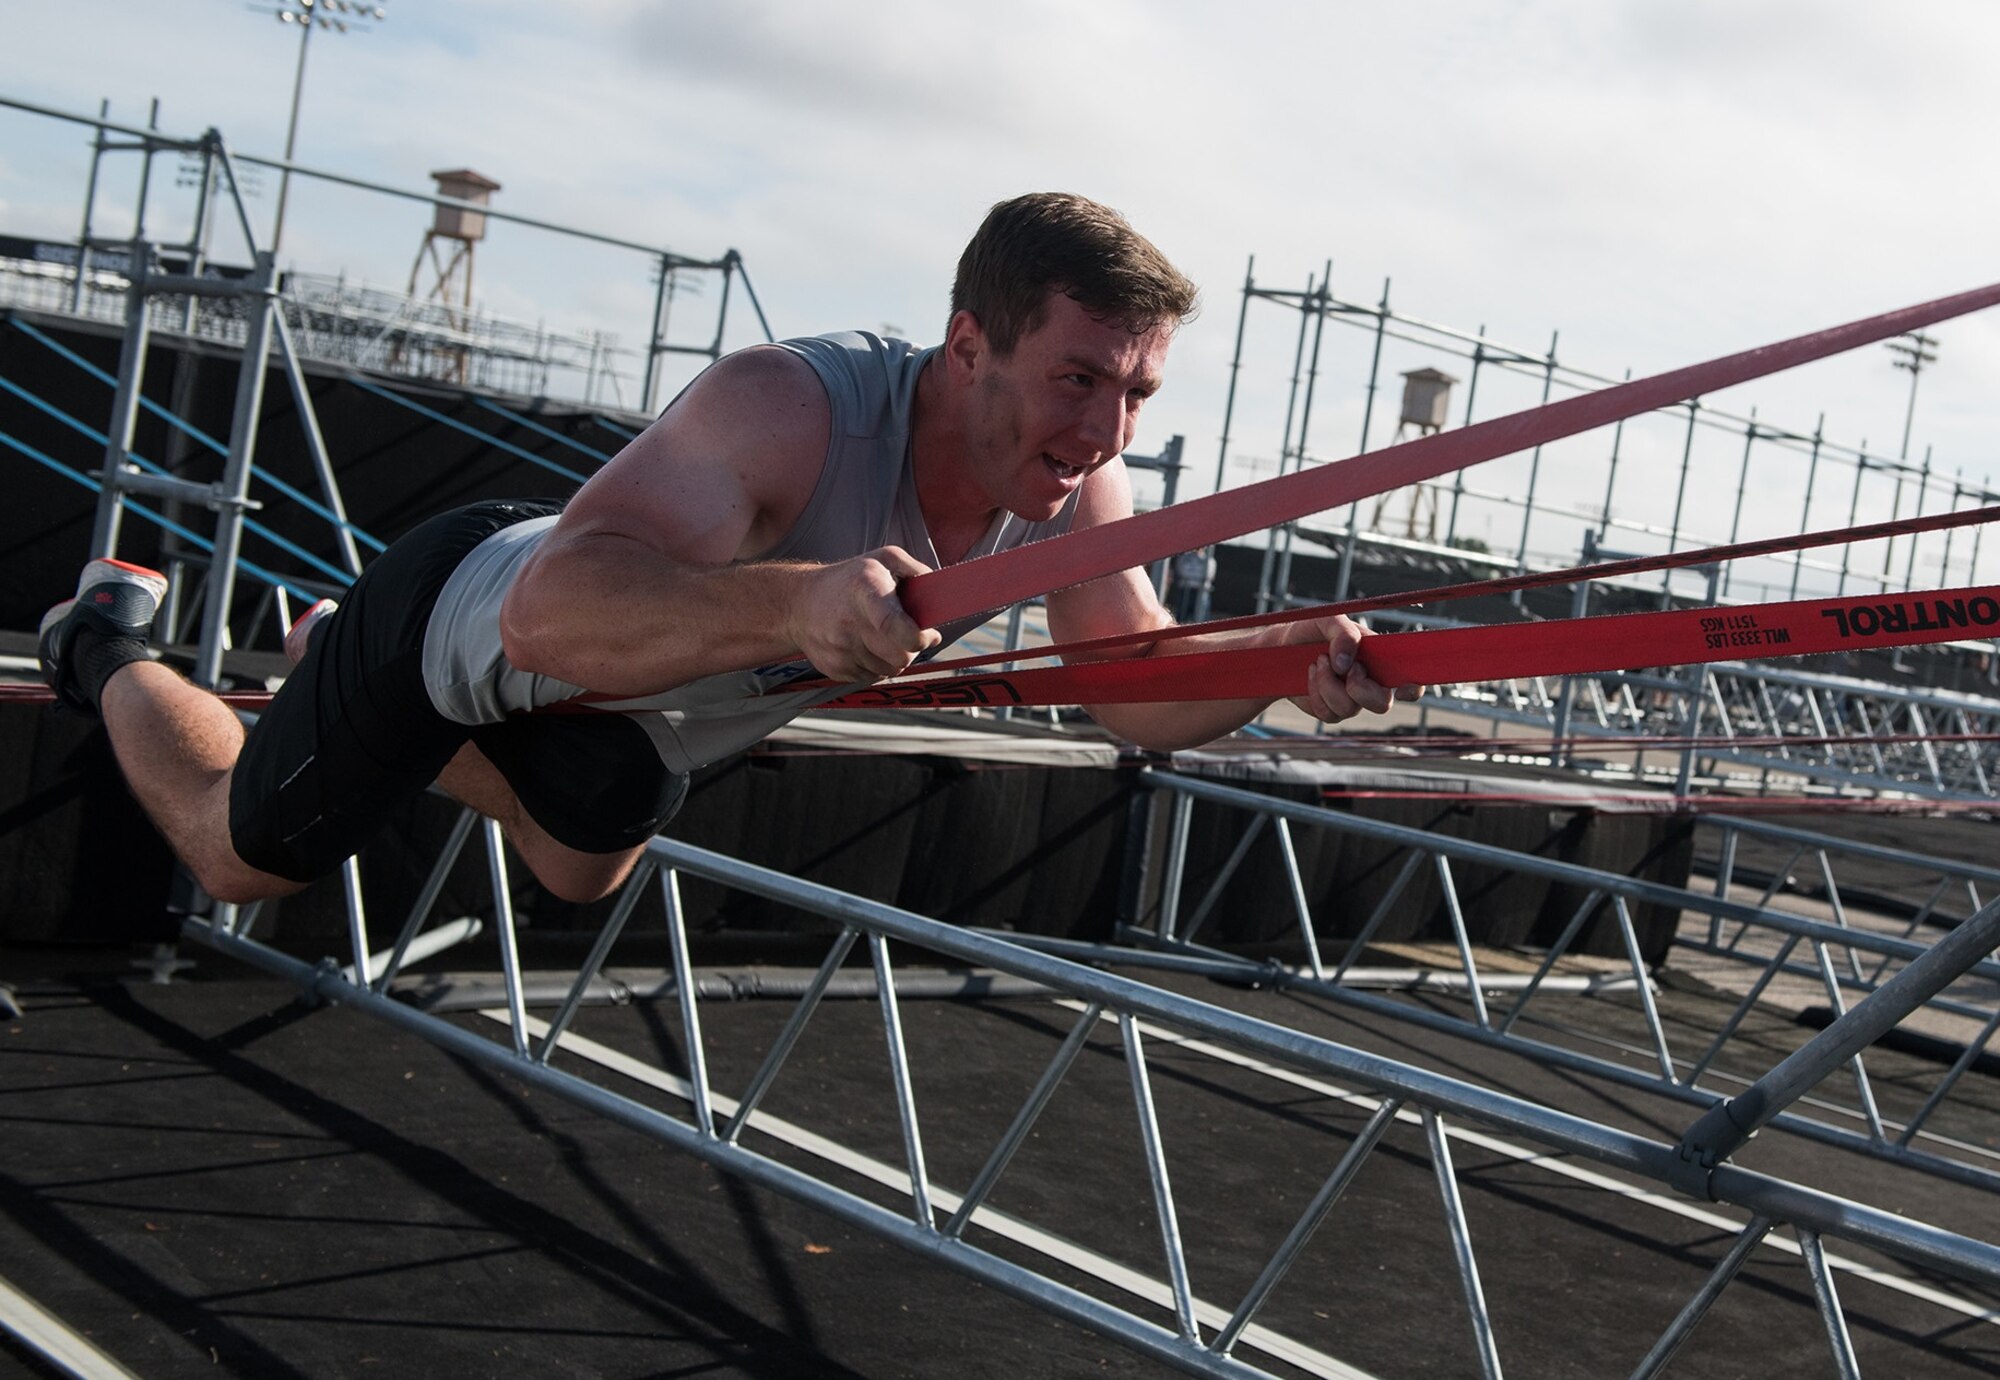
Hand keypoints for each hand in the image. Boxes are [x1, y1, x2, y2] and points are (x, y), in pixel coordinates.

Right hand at [789, 546, 940, 681]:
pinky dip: (878, 665)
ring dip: (896, 658)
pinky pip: (872, 677)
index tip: (928, 633)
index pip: (894, 626)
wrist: (798, 604)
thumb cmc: (849, 580)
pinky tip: (868, 646)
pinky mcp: (834, 668)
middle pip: (899, 657)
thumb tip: (939, 594)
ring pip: (889, 670)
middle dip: (913, 649)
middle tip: (912, 636)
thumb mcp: (881, 559)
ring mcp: (840, 649)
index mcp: (864, 591)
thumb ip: (915, 570)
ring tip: (886, 637)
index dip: (918, 637)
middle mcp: (849, 623)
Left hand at [1288, 614, 1422, 722]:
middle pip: (1382, 704)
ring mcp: (1349, 699)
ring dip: (1329, 683)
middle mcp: (1369, 683)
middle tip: (1344, 667)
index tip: (1402, 687)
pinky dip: (1316, 690)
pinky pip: (1327, 713)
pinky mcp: (1328, 710)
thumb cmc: (1312, 630)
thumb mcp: (1329, 621)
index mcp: (1379, 661)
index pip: (1408, 681)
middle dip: (1361, 689)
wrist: (1282, 645)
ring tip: (1319, 660)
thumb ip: (1344, 633)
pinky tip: (1311, 672)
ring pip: (1350, 708)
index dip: (1412, 688)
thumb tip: (1345, 664)